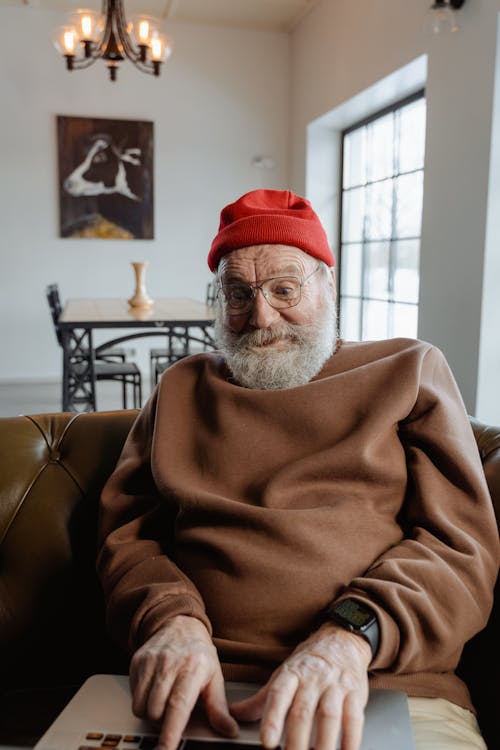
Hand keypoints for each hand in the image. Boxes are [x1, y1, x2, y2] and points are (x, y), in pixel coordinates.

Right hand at [129, 615, 238, 749]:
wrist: (180, 625)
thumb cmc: (198, 654)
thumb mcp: (215, 677)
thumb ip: (219, 707)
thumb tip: (230, 731)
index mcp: (193, 667)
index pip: (179, 706)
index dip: (171, 732)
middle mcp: (170, 662)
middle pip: (156, 711)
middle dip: (163, 721)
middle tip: (174, 710)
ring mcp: (151, 661)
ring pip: (141, 706)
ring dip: (151, 713)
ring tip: (165, 700)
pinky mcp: (137, 661)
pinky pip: (133, 695)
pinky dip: (142, 700)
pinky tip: (154, 690)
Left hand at [230, 622, 370, 749]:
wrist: (341, 640)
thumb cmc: (309, 662)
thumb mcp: (283, 674)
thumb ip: (261, 700)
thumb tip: (234, 715)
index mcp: (292, 675)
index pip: (278, 696)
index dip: (272, 719)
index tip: (268, 742)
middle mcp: (313, 679)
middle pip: (303, 712)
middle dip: (296, 740)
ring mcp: (335, 686)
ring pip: (329, 716)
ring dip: (323, 743)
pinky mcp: (355, 694)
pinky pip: (354, 719)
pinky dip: (351, 740)